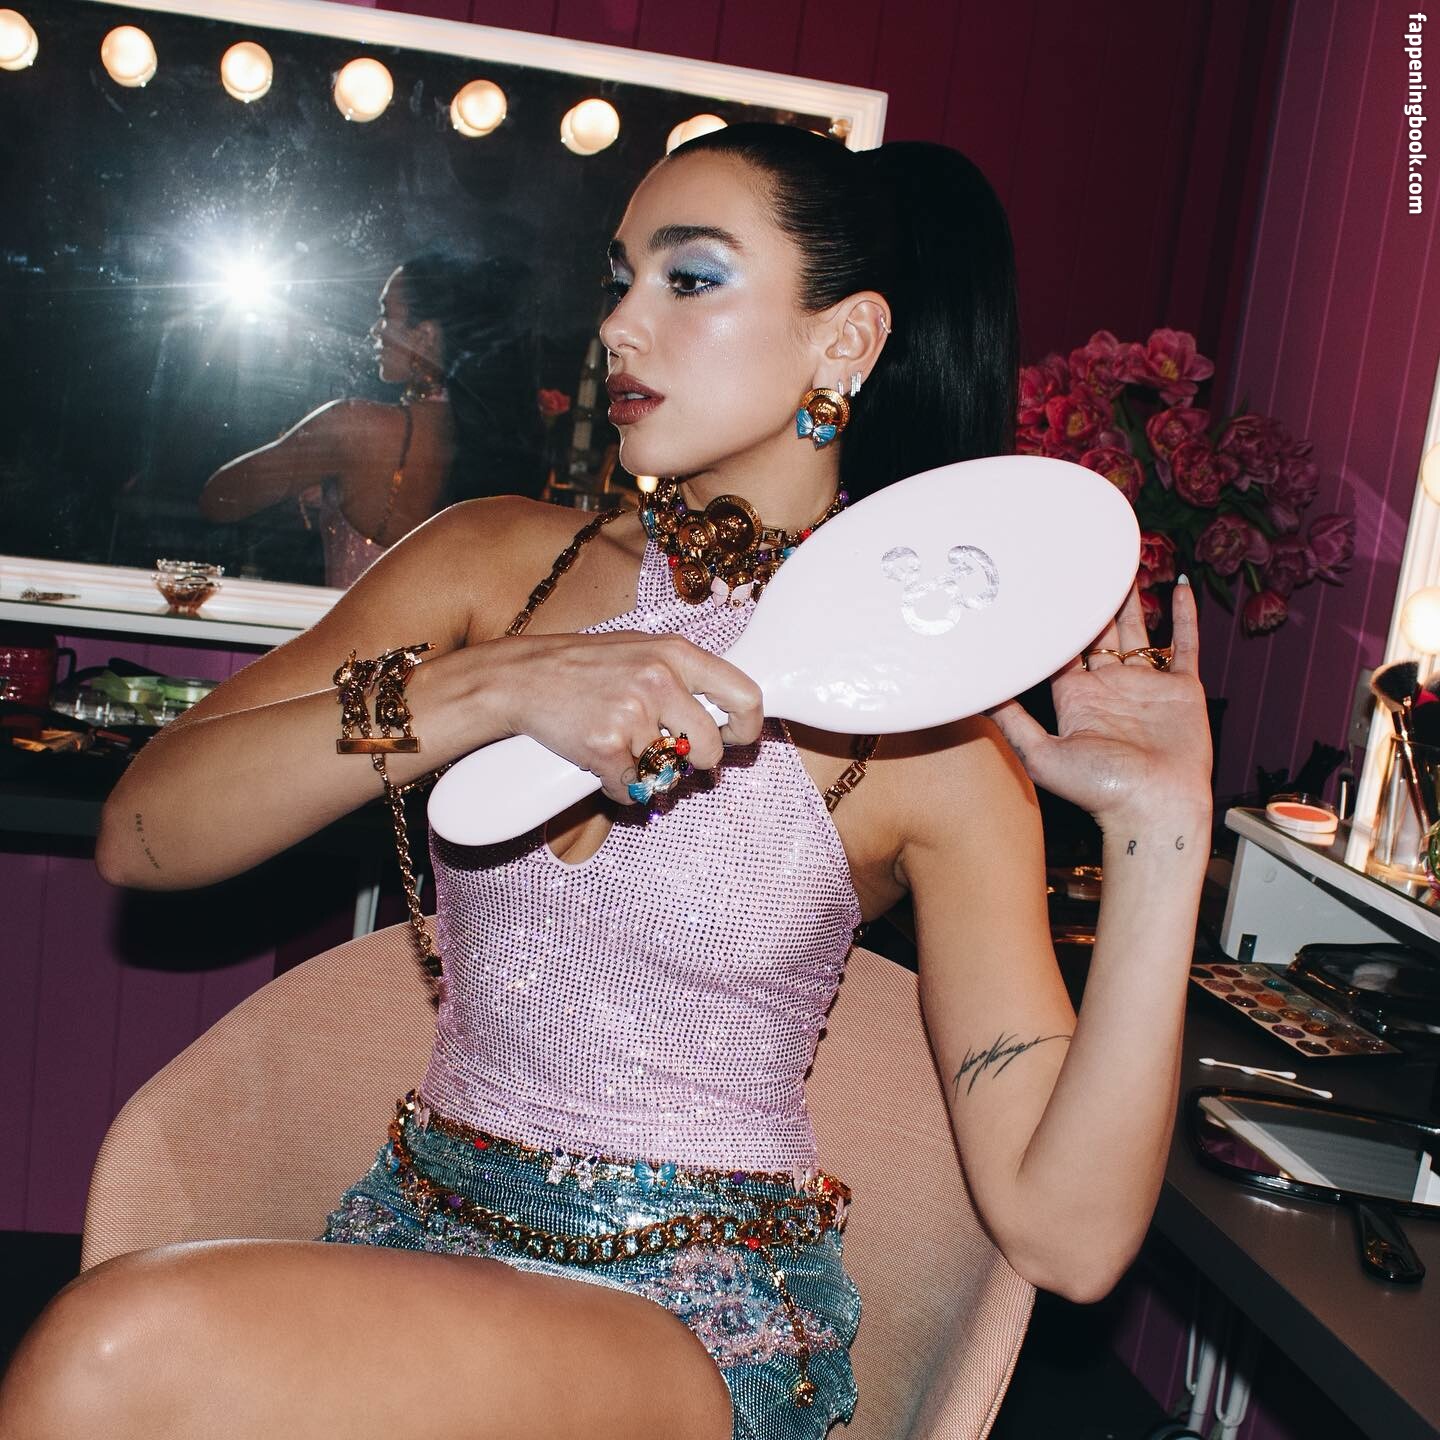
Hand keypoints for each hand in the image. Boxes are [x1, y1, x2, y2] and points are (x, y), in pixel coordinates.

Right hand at [488, 630, 764, 804]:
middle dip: (696, 764)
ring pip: (669, 775)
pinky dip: (621, 788)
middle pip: (710, 750)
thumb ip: (684, 676)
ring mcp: (632, 715)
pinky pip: (634, 790)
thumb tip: (726, 713)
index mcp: (677, 654)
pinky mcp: (604, 747)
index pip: (744, 696)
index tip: (736, 739)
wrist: (522, 677)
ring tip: (623, 748)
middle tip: (671, 755)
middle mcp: (660, 681)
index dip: (747, 727)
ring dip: (650, 774)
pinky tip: (604, 763)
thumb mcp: (643, 650)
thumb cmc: (586, 666)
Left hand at [988, 579, 1211, 826]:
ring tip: (1123, 562)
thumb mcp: (1041, 754)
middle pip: (1097, 632)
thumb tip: (975, 691)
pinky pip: (1184, 645)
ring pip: (1138, 631)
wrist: (1156, 809)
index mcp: (1075, 697)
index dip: (1052, 618)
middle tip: (1080, 560)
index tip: (1040, 584)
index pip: (1059, 647)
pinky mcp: (1181, 690)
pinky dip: (1184, 617)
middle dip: (1090, 599)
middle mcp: (1109, 686)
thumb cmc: (1099, 792)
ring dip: (1132, 598)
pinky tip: (1181, 587)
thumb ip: (1012, 720)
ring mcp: (1146, 686)